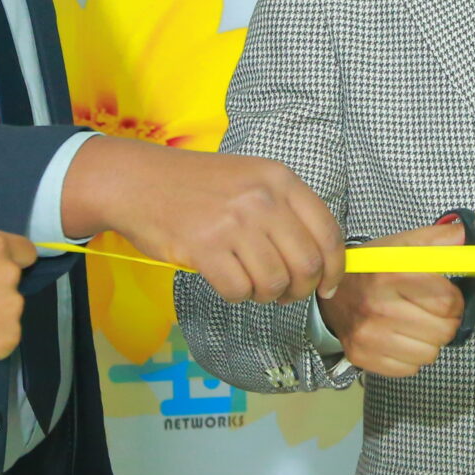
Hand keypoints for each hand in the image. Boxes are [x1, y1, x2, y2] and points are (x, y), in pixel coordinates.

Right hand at [65, 138, 343, 305]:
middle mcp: (262, 199)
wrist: (139, 181)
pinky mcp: (206, 247)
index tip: (328, 287)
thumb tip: (321, 260)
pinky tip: (225, 279)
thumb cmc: (196, 185)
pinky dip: (236, 294)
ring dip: (265, 295)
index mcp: (280, 180)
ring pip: (275, 282)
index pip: (328, 233)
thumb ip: (286, 211)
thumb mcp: (251, 180)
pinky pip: (239, 290)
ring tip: (249, 283)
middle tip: (283, 292)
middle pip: (307, 264)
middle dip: (300, 289)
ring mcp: (234, 223)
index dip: (335, 268)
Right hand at [323, 210, 474, 377]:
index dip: (454, 298)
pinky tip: (399, 336)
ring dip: (429, 340)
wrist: (331, 290)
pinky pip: (410, 369)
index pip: (450, 302)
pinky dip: (410, 356)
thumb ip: (455, 232)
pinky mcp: (362, 356)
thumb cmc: (377, 267)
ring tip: (413, 322)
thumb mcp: (411, 243)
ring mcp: (368, 334)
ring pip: (430, 354)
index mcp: (394, 273)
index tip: (442, 291)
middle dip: (445, 321)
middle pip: (444, 332)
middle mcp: (378, 306)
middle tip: (430, 309)